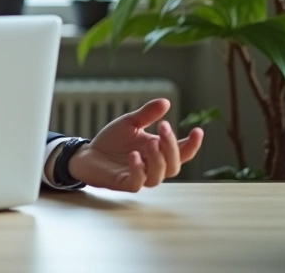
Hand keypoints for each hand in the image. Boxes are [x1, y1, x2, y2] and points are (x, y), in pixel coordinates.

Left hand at [66, 98, 203, 191]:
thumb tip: (166, 102)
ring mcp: (140, 177)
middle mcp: (153, 167)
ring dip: (158, 159)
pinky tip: (134, 155)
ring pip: (160, 176)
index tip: (198, 130)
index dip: (192, 144)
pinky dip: (138, 169)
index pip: (182, 152)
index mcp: (159, 153)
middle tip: (164, 127)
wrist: (87, 153)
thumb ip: (147, 115)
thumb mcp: (130, 123)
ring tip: (150, 142)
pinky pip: (138, 182)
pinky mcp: (125, 183)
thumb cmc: (112, 141)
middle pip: (174, 165)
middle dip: (172, 146)